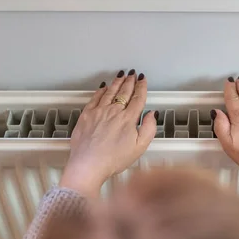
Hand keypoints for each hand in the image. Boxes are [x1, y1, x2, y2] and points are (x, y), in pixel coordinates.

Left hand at [60, 70, 156, 196]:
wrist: (88, 164)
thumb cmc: (113, 159)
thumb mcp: (139, 148)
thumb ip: (149, 129)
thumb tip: (153, 114)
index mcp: (128, 119)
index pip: (137, 98)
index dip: (142, 87)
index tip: (143, 80)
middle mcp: (114, 111)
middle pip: (124, 92)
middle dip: (130, 81)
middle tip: (133, 74)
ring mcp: (98, 112)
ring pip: (109, 92)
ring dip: (117, 82)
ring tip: (121, 75)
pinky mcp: (86, 115)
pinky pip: (95, 98)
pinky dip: (101, 91)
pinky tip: (103, 87)